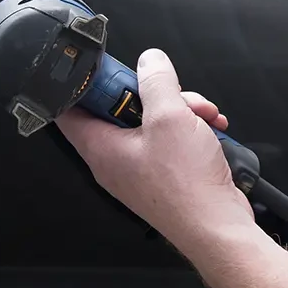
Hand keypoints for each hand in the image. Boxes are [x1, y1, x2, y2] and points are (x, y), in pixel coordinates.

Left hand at [56, 49, 254, 254]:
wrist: (218, 226)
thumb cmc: (188, 187)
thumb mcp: (170, 116)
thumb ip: (156, 81)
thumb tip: (150, 61)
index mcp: (101, 148)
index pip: (69, 110)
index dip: (82, 84)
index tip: (103, 68)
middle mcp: (116, 160)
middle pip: (119, 108)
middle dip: (150, 91)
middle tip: (169, 91)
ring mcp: (141, 168)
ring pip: (151, 120)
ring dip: (180, 108)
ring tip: (202, 114)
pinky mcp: (165, 174)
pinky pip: (170, 138)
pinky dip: (190, 128)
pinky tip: (210, 128)